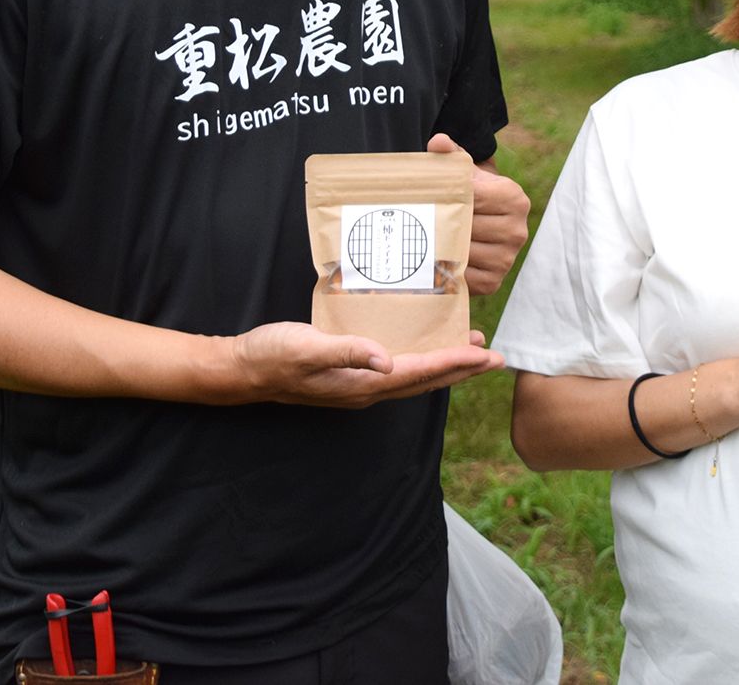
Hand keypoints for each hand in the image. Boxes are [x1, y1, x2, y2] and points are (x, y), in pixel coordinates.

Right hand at [227, 321, 503, 408]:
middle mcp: (366, 389)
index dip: (454, 363)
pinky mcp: (350, 376)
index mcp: (362, 384)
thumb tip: (386, 360)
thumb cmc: (272, 355)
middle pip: (425, 381)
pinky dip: (421, 361)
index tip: (485, 355)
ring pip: (414, 378)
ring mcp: (358, 385)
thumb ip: (346, 352)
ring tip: (472, 353)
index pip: (419, 373)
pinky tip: (423, 350)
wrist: (242, 369)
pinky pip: (398, 371)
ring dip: (445, 366)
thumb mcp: (306, 348)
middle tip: (497, 358)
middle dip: (462, 369)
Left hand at [428, 132, 529, 294]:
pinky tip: (440, 256)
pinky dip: (448, 267)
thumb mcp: (465, 171)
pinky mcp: (494, 282)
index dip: (448, 195)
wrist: (484, 223)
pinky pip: (463, 275)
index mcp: (515, 199)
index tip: (430, 194)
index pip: (473, 197)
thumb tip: (438, 142)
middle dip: (444, 221)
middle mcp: (518, 231)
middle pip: (466, 226)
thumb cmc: (472, 194)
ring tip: (427, 235)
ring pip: (462, 252)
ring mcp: (508, 259)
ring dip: (443, 245)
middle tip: (422, 217)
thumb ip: (452, 155)